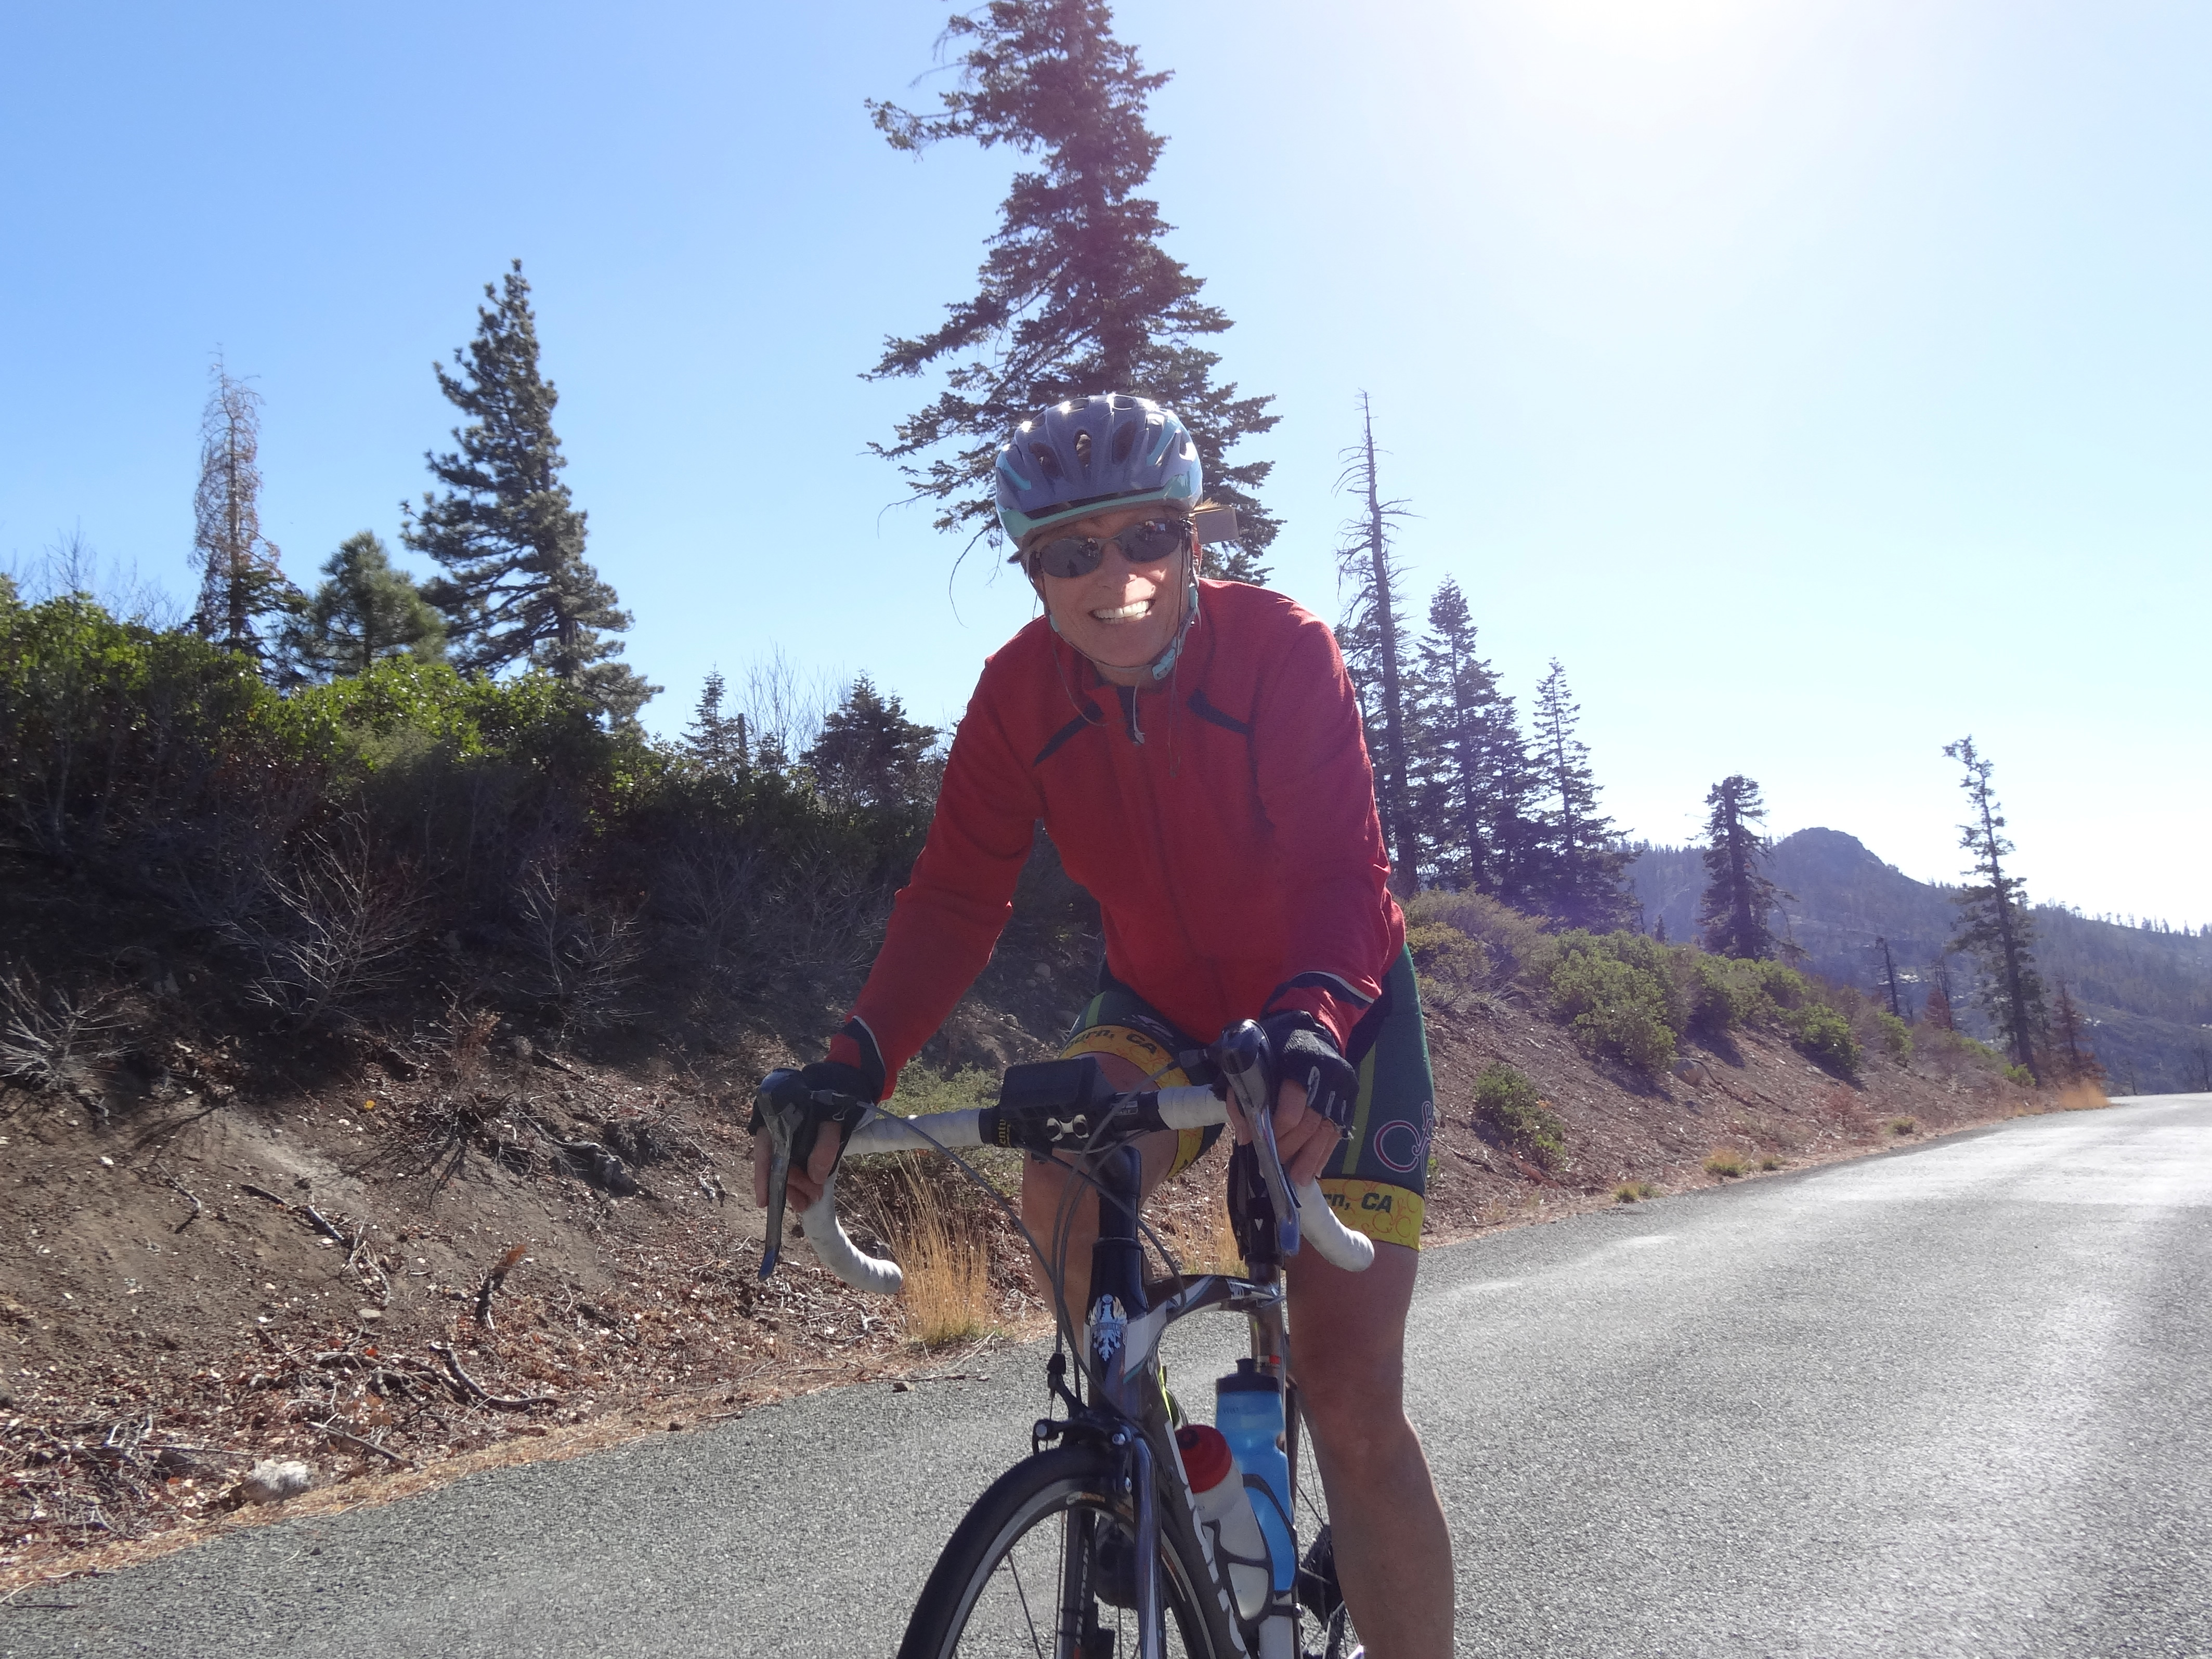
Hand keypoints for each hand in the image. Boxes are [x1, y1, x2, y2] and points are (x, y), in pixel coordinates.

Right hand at [749, 1060, 874, 1211]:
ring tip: (808, 1202)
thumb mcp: (833, 1121)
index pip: (765, 1154)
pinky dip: (802, 1179)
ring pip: (786, 1168)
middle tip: (805, 1203)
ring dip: (796, 1186)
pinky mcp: (799, 1144)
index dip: (763, 1179)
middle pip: (776, 1165)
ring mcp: (788, 1138)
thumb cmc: (835, 1099)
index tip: (764, 1202)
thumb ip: (825, 1146)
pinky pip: (796, 1165)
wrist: (844, 1083)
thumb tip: (816, 1178)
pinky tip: (809, 1191)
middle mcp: (777, 1130)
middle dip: (789, 1187)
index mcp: (776, 1120)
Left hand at [1222, 1015, 1353, 1187]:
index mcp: (1300, 1063)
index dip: (1276, 1131)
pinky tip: (1315, 1169)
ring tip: (1296, 1180)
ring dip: (1310, 1158)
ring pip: (1327, 1131)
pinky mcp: (1349, 1098)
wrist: (1312, 1025)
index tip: (1260, 1144)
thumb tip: (1245, 1137)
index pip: (1292, 1107)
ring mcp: (1341, 1089)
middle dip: (1291, 1148)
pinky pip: (1337, 1131)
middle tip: (1274, 1166)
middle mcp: (1327, 1077)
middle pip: (1310, 1123)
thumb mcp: (1253, 1058)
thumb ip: (1243, 1094)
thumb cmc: (1277, 1044)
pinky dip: (1325, 1152)